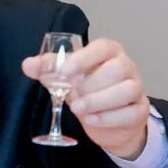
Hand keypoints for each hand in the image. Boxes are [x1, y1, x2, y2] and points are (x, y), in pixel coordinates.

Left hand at [22, 38, 148, 159]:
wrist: (108, 121)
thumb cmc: (88, 90)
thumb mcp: (67, 78)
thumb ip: (49, 69)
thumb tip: (27, 64)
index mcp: (109, 53)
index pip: (103, 47)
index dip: (84, 58)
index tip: (64, 72)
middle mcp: (127, 67)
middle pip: (117, 69)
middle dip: (90, 85)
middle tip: (73, 96)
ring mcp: (137, 89)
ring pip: (127, 90)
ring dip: (98, 102)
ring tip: (78, 109)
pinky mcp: (139, 111)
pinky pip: (130, 113)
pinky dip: (107, 118)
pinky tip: (91, 120)